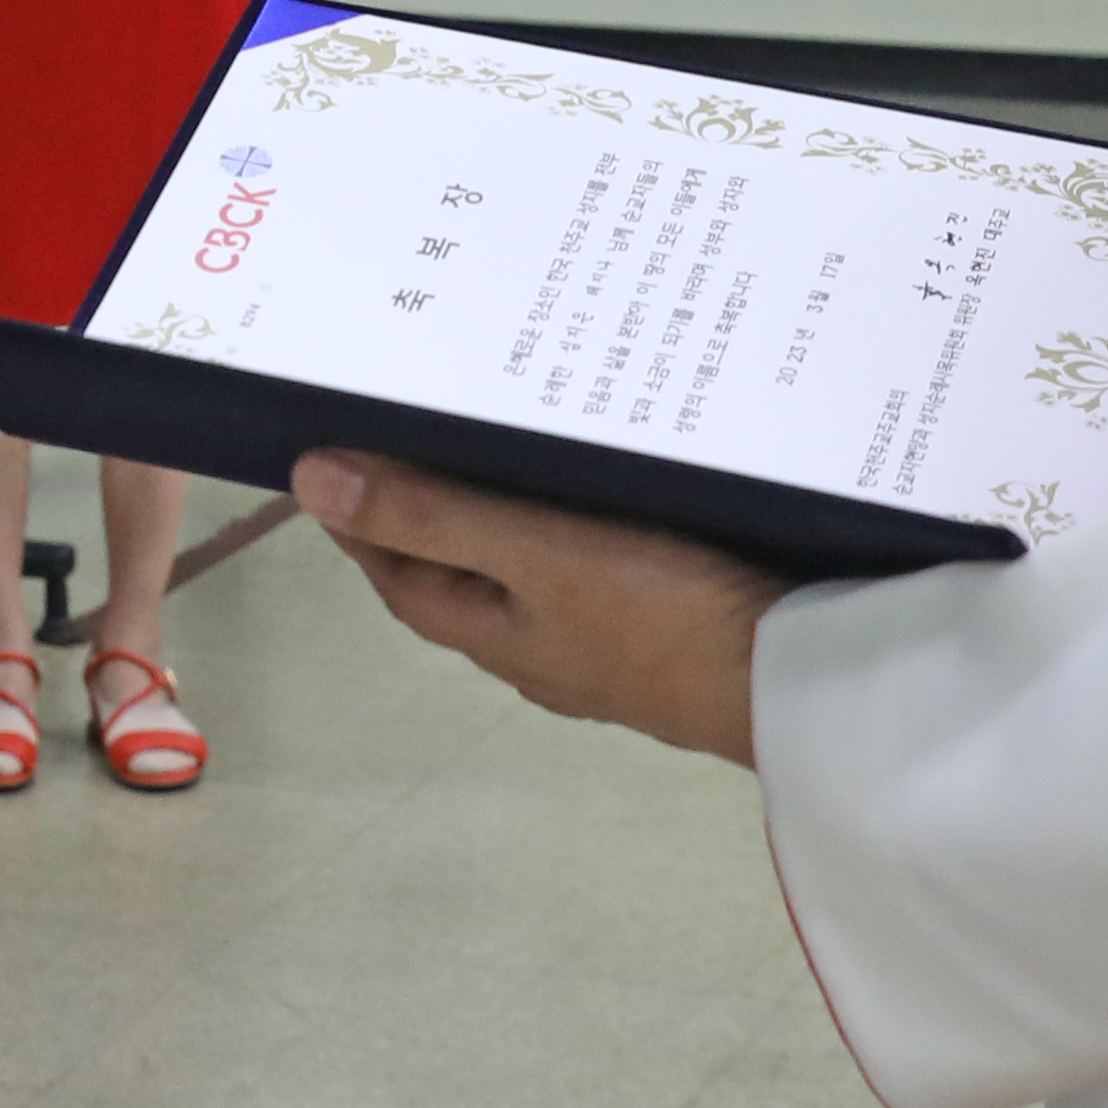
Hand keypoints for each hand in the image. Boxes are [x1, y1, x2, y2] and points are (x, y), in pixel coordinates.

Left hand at [302, 452, 778, 762]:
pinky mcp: (660, 626)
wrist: (798, 683)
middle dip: (430, 507)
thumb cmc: (657, 615)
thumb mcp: (536, 552)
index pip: (396, 571)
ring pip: (529, 570)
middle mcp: (535, 646)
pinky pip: (594, 568)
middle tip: (418, 424)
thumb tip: (309, 479)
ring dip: (508, 510)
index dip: (360, 518)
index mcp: (491, 634)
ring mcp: (600, 644)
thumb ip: (431, 513)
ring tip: (509, 436)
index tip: (334, 450)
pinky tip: (608, 485)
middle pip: (458, 571)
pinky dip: (579, 523)